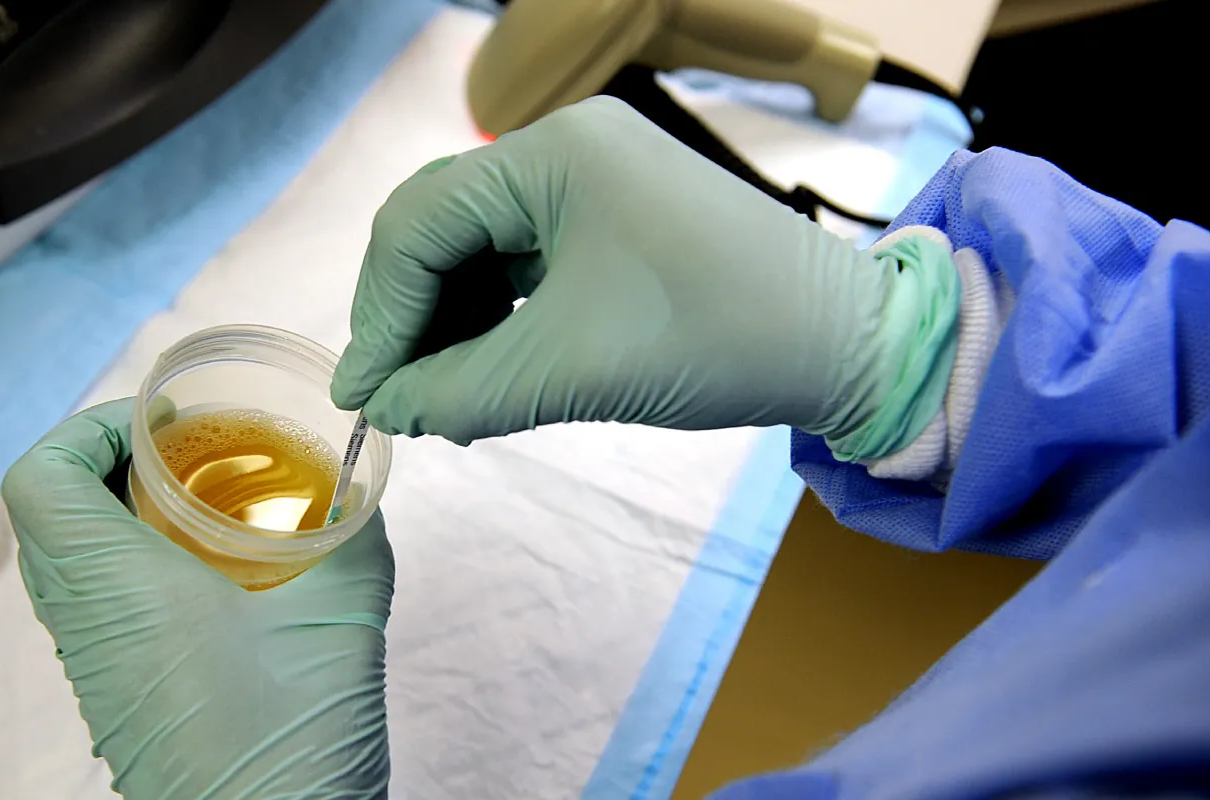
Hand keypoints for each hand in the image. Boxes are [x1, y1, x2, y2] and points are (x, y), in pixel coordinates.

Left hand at [2, 399, 392, 798]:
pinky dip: (132, 562)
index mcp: (123, 587)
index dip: (89, 427)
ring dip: (118, 511)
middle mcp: (89, 623)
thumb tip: (358, 492)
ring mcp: (94, 665)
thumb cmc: (290, 744)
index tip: (162, 422)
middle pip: (50, 510)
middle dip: (110, 460)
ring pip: (68, 557)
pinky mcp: (115, 694)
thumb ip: (354, 536)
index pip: (42, 478)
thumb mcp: (344, 618)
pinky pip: (94, 601)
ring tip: (202, 503)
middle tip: (186, 451)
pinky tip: (214, 572)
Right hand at [331, 97, 958, 460]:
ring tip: (445, 400)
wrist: (847, 344)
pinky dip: (498, 321)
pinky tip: (490, 376)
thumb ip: (460, 391)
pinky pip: (525, 265)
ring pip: (480, 251)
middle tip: (396, 400)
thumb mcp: (573, 370)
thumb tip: (385, 411)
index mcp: (552, 155)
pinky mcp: (614, 223)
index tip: (363, 398)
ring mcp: (592, 184)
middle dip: (411, 318)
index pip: (418, 223)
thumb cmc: (719, 339)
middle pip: (440, 229)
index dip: (379, 315)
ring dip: (452, 325)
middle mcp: (565, 152)